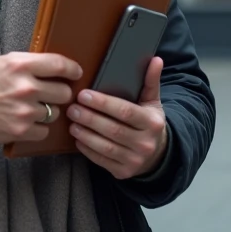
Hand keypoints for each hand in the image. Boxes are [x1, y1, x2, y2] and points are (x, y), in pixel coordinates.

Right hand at [0, 52, 81, 143]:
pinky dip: (38, 128)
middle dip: (59, 93)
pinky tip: (26, 121)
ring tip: (30, 108)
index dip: (72, 69)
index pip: (59, 65)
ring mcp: (24, 111)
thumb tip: (59, 67)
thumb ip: (31, 63)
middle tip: (49, 94)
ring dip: (46, 111)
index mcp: (21, 65)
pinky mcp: (21, 130)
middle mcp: (26, 87)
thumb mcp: (5, 62)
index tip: (76, 73)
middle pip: (64, 92)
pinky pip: (45, 130)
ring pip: (54, 112)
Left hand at [67, 57, 167, 179]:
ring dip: (85, 134)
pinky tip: (77, 139)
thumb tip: (156, 59)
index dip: (103, 103)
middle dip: (90, 118)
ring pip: (105, 147)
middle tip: (72, 108)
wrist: (158, 155)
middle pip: (113, 130)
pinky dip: (87, 150)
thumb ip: (150, 81)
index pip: (125, 112)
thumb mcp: (153, 102)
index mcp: (152, 123)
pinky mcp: (123, 172)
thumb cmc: (149, 122)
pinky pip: (101, 161)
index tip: (84, 95)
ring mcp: (135, 161)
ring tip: (72, 122)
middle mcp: (146, 143)